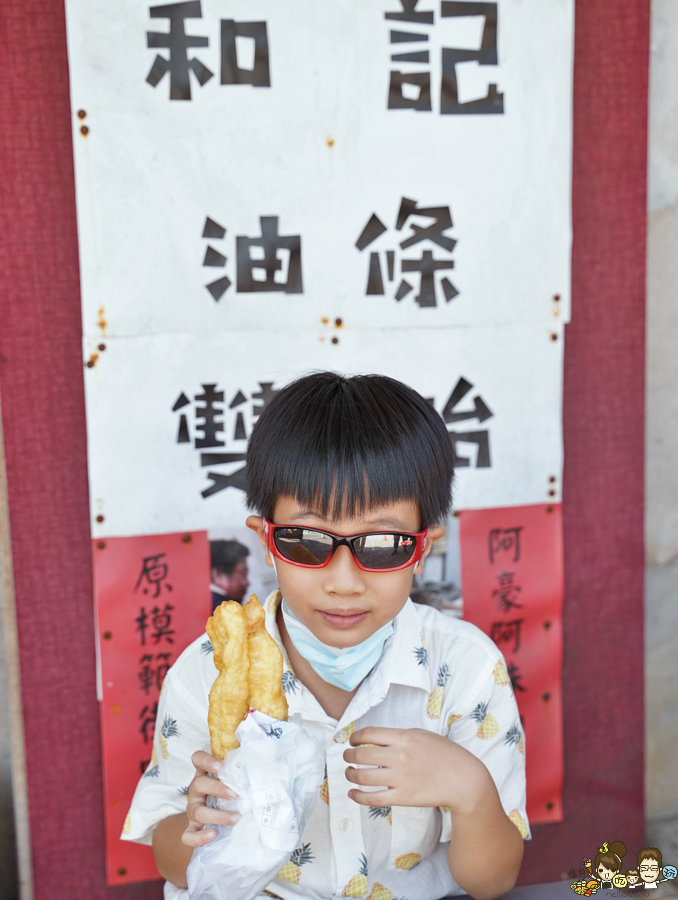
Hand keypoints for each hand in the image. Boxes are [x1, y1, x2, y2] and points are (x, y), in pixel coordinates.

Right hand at [181, 750, 240, 847]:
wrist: (213, 819)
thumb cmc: (229, 792)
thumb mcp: (234, 777)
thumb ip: (243, 765)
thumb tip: (263, 751)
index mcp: (205, 773)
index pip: (198, 759)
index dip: (206, 760)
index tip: (221, 766)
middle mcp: (197, 790)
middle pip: (198, 784)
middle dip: (217, 788)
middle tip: (236, 794)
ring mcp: (193, 809)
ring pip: (197, 811)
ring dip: (217, 815)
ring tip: (236, 818)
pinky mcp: (192, 829)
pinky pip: (188, 835)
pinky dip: (199, 837)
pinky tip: (213, 835)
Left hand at [343, 726, 491, 812]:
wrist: (462, 778)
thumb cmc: (442, 753)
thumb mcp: (420, 734)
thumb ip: (397, 735)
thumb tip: (373, 738)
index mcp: (404, 737)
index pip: (368, 734)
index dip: (354, 737)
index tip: (353, 741)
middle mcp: (400, 756)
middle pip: (361, 755)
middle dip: (348, 756)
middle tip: (347, 757)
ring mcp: (400, 778)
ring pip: (363, 777)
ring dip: (350, 774)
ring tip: (350, 773)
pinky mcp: (403, 798)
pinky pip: (373, 799)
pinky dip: (358, 797)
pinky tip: (353, 793)